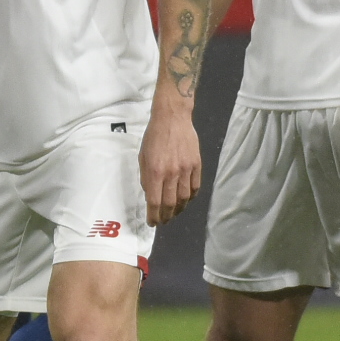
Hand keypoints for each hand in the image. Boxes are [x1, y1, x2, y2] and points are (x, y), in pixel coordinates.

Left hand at [139, 104, 201, 225]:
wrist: (172, 118)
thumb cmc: (153, 137)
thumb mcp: (143, 157)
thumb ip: (146, 178)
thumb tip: (150, 196)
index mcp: (155, 171)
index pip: (155, 202)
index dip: (153, 216)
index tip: (152, 223)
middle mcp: (171, 173)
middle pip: (170, 204)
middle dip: (166, 216)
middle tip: (163, 221)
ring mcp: (186, 169)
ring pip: (184, 198)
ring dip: (179, 209)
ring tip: (174, 213)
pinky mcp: (196, 164)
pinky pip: (195, 186)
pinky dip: (191, 197)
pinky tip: (186, 199)